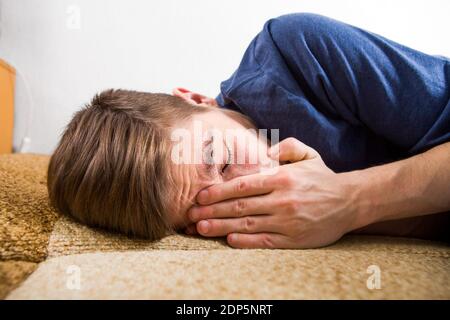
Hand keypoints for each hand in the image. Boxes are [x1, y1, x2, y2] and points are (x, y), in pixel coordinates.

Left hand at [185, 137, 358, 248]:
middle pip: (239, 206)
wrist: (350, 202)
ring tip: (201, 228)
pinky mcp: (293, 239)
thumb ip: (286, 147)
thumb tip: (266, 151)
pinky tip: (228, 240)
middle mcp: (282, 200)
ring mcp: (287, 221)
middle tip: (191, 216)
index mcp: (282, 178)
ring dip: (220, 227)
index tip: (200, 196)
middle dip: (212, 211)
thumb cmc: (323, 178)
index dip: (218, 191)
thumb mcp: (307, 154)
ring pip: (247, 224)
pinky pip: (263, 241)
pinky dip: (244, 242)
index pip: (243, 185)